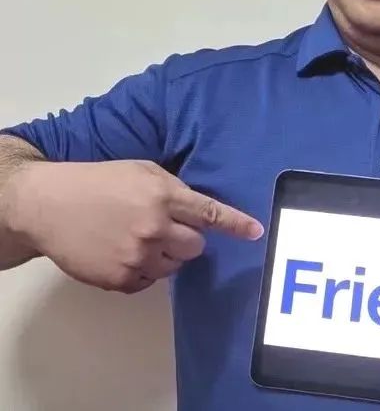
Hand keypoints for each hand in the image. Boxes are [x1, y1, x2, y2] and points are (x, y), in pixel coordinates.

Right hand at [6, 159, 263, 292]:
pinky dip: (143, 270)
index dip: (236, 224)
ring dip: (165, 255)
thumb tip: (198, 210)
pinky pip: (149, 281)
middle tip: (164, 228)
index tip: (256, 233)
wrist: (49, 205)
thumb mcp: (143, 171)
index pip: (209, 214)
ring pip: (175, 266)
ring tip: (137, 238)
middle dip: (187, 239)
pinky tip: (122, 252)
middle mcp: (155, 228)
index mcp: (164, 196)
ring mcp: (137, 256)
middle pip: (196, 247)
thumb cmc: (98, 182)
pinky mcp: (120, 278)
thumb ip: (174, 189)